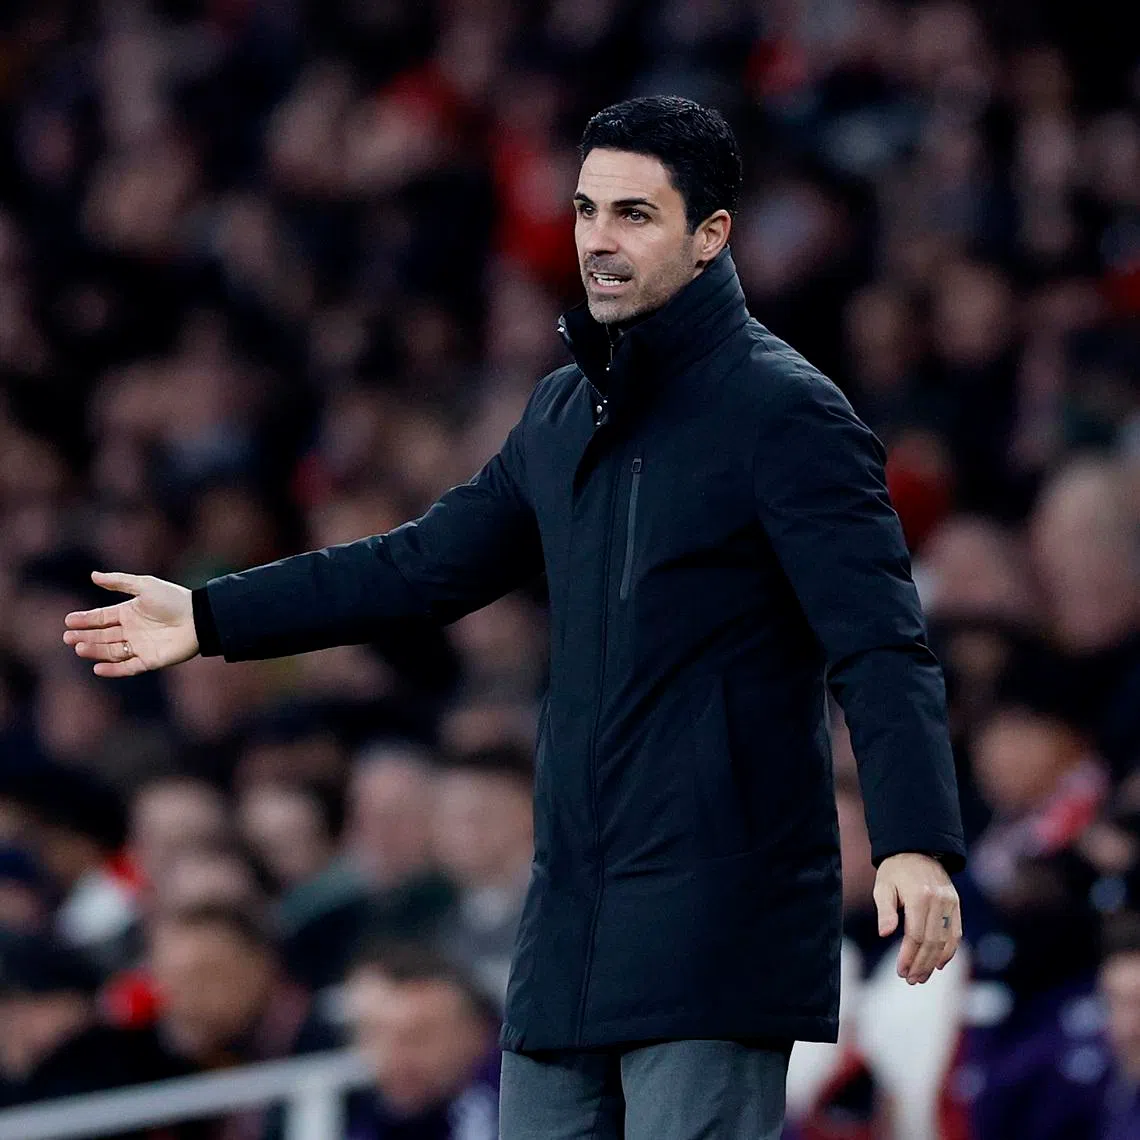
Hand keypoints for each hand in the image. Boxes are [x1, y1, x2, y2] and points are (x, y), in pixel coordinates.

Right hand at [63, 572, 198, 676]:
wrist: (199, 618)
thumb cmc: (173, 599)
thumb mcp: (144, 586)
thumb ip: (119, 582)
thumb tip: (93, 575)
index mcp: (130, 613)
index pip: (102, 618)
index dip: (85, 620)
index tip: (68, 621)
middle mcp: (132, 630)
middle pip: (103, 636)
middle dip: (85, 637)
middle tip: (68, 638)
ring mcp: (140, 646)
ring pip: (111, 651)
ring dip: (95, 651)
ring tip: (79, 648)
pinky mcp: (150, 660)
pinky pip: (128, 667)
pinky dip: (113, 670)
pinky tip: (97, 668)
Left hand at [874, 852, 961, 984]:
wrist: (917, 849)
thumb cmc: (895, 871)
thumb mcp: (883, 886)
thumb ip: (885, 910)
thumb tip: (885, 934)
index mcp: (919, 896)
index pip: (916, 935)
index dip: (909, 956)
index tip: (901, 971)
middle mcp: (939, 901)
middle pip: (932, 942)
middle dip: (921, 964)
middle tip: (911, 980)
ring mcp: (951, 903)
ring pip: (946, 941)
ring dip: (934, 962)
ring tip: (922, 977)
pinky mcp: (956, 905)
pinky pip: (956, 933)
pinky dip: (950, 951)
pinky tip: (939, 964)